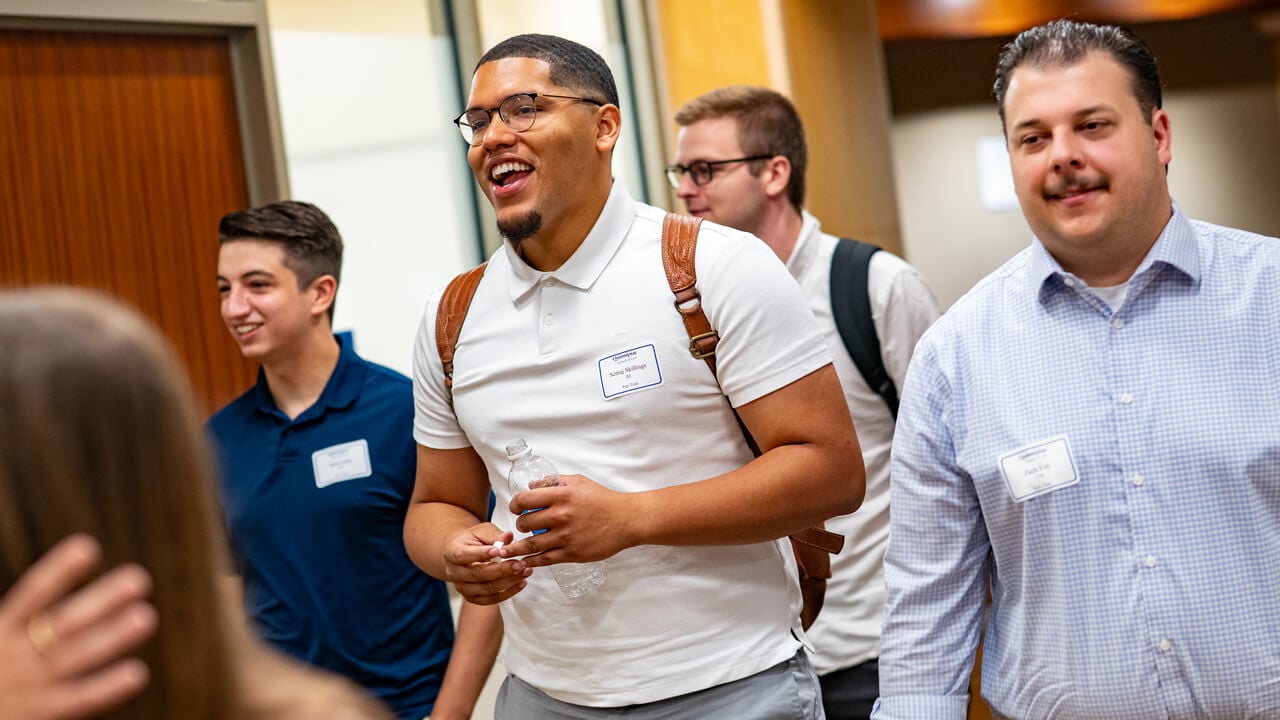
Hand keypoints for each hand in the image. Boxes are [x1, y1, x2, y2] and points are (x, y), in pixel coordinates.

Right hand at [0, 534, 156, 719]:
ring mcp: (29, 685)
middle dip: (100, 601)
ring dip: (111, 638)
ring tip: (146, 617)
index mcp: (1, 630)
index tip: (87, 547)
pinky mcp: (38, 714)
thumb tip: (32, 572)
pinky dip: (105, 688)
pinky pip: (77, 700)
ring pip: (75, 657)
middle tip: (139, 579)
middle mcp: (15, 654)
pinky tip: (137, 674)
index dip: (58, 572)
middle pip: (63, 623)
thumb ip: (21, 617)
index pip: (32, 595)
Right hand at [441, 523, 529, 604]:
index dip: (481, 554)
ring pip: (486, 589)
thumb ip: (494, 534)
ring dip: (508, 582)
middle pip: (477, 574)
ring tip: (525, 572)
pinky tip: (521, 583)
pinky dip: (508, 593)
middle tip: (520, 563)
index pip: (463, 555)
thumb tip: (508, 537)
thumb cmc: (473, 540)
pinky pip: (491, 600)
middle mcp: (453, 572)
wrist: (464, 552)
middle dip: (501, 570)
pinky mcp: (472, 598)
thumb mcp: (481, 531)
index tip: (499, 551)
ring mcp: (462, 587)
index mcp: (452, 552)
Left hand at [501, 474, 632, 566]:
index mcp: (561, 495)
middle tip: (522, 525)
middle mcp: (561, 516)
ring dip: (518, 547)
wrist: (626, 520)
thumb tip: (531, 485)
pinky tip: (523, 562)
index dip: (515, 504)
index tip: (516, 508)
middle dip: (519, 524)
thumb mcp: (579, 482)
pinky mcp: (572, 554)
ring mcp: (566, 537)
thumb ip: (554, 481)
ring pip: (531, 544)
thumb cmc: (603, 500)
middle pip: (525, 523)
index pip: (524, 500)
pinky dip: (530, 562)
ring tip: (510, 548)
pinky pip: (544, 559)